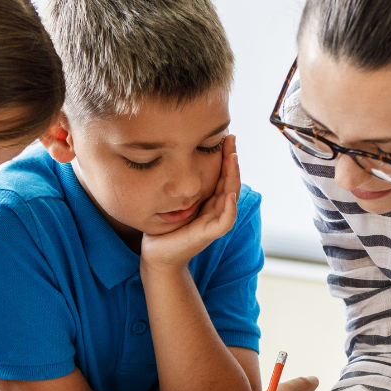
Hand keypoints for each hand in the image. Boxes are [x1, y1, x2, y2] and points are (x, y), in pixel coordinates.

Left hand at [139, 135, 239, 268]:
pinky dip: (229, 209)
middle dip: (231, 160)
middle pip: (230, 181)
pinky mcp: (208, 235)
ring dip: (233, 177)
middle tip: (231, 138)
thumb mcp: (173, 201)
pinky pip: (224, 222)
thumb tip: (173, 157)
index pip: (222, 175)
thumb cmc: (164, 228)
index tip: (225, 136)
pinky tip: (228, 195)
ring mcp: (213, 222)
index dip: (225, 156)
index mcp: (209, 201)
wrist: (157, 254)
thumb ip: (179, 185)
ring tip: (232, 159)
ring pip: (231, 197)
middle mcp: (215, 210)